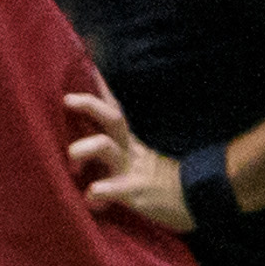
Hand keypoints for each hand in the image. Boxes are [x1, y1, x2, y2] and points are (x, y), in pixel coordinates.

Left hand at [64, 79, 191, 233]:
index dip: (99, 87)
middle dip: (90, 106)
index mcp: (128, 141)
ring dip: (89, 147)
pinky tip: (90, 195)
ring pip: (109, 149)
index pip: (112, 108)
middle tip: (68, 99)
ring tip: (71, 153)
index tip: (84, 64)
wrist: (196, 201)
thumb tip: (82, 142)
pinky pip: (118, 189)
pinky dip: (102, 191)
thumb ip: (114, 150)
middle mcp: (129, 149)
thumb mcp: (139, 160)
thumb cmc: (160, 182)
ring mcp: (132, 169)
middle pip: (113, 118)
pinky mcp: (136, 192)